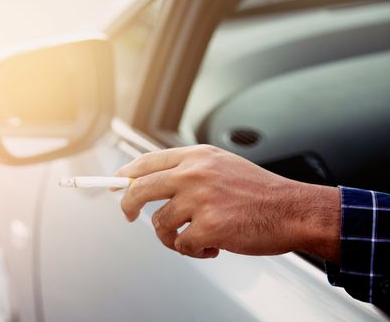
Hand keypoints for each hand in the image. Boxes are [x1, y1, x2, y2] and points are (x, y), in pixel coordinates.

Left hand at [113, 145, 339, 261]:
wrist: (293, 210)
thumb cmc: (259, 192)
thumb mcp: (221, 166)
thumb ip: (188, 171)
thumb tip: (153, 183)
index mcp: (197, 156)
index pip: (146, 162)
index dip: (124, 175)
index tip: (114, 185)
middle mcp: (194, 173)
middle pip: (139, 189)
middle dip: (127, 206)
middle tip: (127, 216)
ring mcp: (199, 199)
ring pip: (159, 223)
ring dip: (172, 236)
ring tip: (195, 237)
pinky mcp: (207, 226)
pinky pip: (181, 244)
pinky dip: (194, 250)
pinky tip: (213, 246)